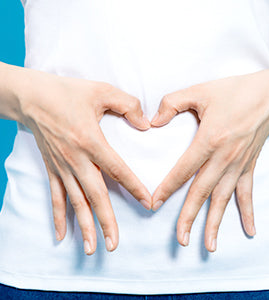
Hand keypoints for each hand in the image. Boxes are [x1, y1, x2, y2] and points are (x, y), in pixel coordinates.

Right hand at [17, 68, 151, 254]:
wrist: (32, 96)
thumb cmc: (67, 92)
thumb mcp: (102, 91)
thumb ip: (128, 105)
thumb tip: (146, 124)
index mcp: (91, 140)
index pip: (118, 170)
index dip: (134, 187)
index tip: (148, 203)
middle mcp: (76, 159)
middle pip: (95, 195)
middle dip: (106, 221)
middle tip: (114, 244)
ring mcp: (62, 166)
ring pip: (75, 201)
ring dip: (84, 226)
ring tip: (91, 248)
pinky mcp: (51, 168)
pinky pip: (55, 196)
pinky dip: (59, 216)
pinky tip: (61, 235)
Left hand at [150, 68, 268, 251]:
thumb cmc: (233, 91)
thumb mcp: (199, 91)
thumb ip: (172, 103)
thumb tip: (153, 121)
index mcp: (209, 140)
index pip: (183, 170)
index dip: (167, 188)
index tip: (154, 204)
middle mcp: (224, 158)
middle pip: (202, 192)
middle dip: (189, 217)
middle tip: (180, 239)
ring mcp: (238, 165)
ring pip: (223, 199)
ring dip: (215, 222)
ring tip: (209, 245)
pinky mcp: (249, 166)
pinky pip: (247, 193)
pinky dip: (247, 212)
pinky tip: (249, 231)